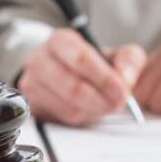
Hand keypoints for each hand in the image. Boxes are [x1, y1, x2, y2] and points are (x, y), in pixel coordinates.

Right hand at [17, 28, 145, 125]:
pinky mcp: (32, 108)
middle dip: (101, 99)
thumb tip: (125, 78)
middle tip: (118, 103)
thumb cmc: (91, 65)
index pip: (81, 60)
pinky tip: (89, 109)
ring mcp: (32, 86)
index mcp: (59, 41)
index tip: (122, 91)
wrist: (66, 76)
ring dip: (93, 110)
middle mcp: (39, 61)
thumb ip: (128, 60)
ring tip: (104, 104)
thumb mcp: (115, 55)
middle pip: (72, 87)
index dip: (104, 78)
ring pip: (68, 107)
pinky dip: (81, 118)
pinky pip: (60, 120)